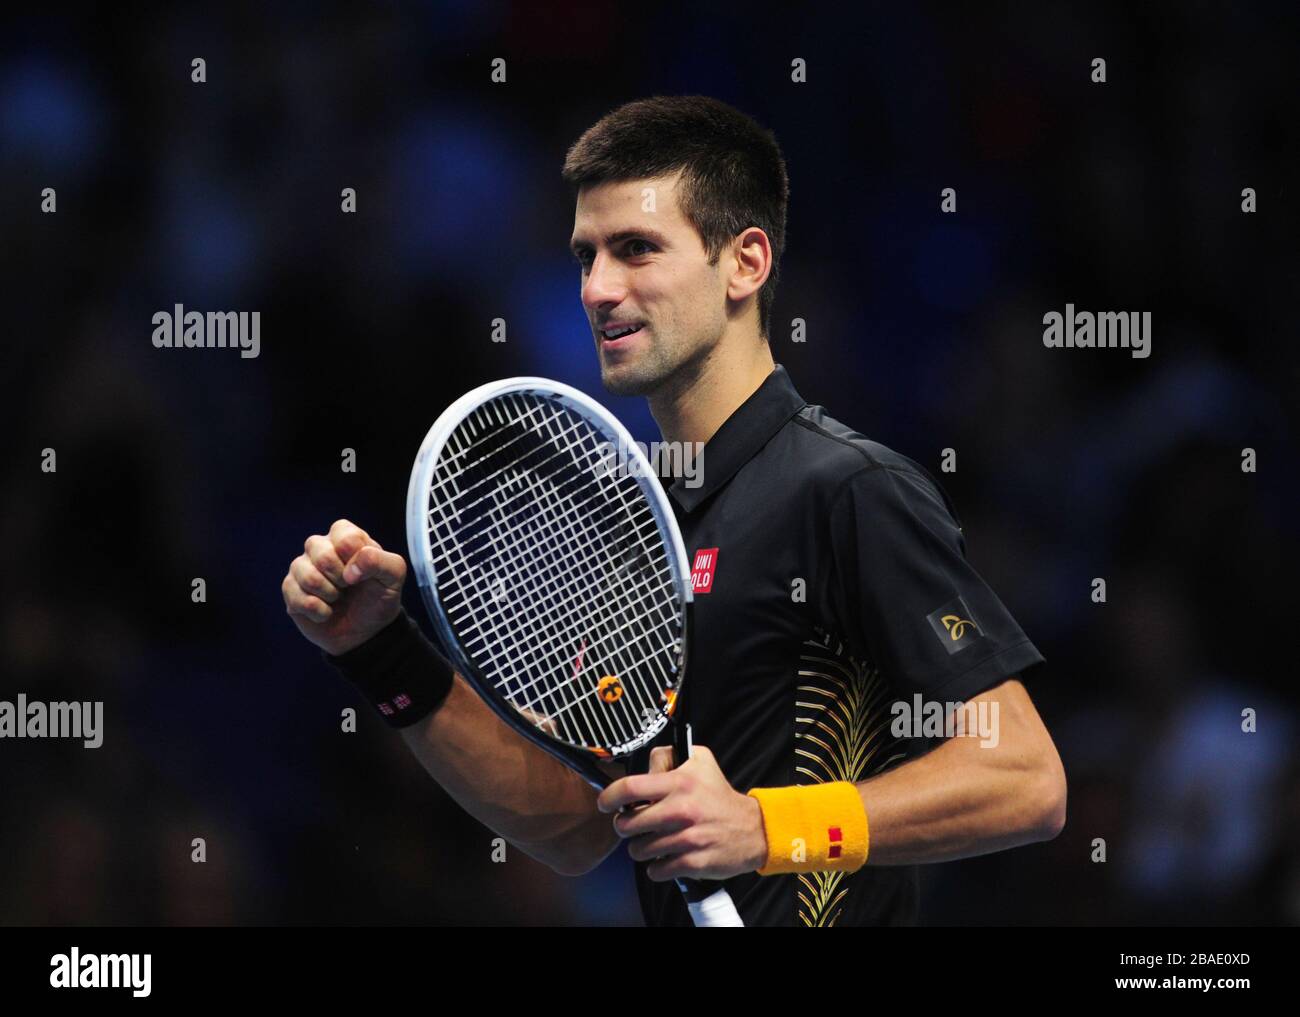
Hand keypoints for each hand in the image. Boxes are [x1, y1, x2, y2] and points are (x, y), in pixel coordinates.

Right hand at [281, 518, 406, 655]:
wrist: (365, 632)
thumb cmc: (378, 598)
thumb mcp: (393, 577)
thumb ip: (381, 562)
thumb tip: (350, 570)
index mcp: (346, 537)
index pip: (345, 537)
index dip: (357, 560)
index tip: (363, 573)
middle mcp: (320, 546)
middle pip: (323, 555)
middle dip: (342, 579)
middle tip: (349, 586)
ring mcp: (302, 567)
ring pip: (307, 576)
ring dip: (329, 595)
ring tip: (337, 598)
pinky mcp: (290, 589)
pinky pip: (297, 597)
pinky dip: (319, 611)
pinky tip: (326, 611)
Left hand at [596, 744, 767, 881]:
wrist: (752, 830)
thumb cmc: (720, 796)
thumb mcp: (701, 762)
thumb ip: (670, 757)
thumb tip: (644, 763)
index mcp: (679, 783)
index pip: (630, 788)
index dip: (609, 797)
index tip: (606, 803)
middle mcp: (681, 810)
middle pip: (627, 824)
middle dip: (624, 826)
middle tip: (633, 824)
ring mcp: (686, 838)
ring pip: (638, 850)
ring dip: (641, 848)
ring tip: (654, 841)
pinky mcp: (692, 862)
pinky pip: (655, 869)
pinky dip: (657, 866)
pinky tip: (666, 857)